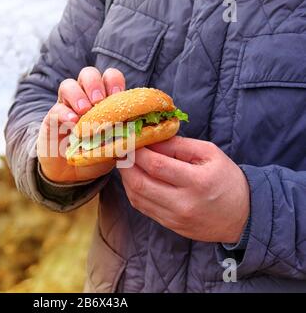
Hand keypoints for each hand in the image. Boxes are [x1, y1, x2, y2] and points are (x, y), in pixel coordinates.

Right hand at [37, 67, 125, 182]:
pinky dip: (65, 113)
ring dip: (78, 95)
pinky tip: (73, 122)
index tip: (118, 95)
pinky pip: (56, 108)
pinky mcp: (52, 119)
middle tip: (99, 101)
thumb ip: (124, 138)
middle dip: (95, 84)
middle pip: (88, 74)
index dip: (114, 81)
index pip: (109, 77)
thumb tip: (139, 134)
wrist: (71, 174)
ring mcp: (66, 106)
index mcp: (103, 99)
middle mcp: (84, 97)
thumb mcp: (114, 147)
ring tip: (85, 111)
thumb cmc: (96, 155)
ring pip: (68, 85)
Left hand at [119, 136, 249, 242]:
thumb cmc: (227, 179)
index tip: (130, 139)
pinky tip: (134, 178)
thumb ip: (178, 145)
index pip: (156, 165)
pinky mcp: (170, 225)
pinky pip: (142, 207)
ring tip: (127, 162)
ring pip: (136, 197)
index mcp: (197, 181)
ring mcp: (175, 218)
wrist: (243, 216)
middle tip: (122, 150)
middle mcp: (183, 203)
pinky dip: (133, 191)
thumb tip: (150, 140)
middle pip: (140, 183)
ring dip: (126, 178)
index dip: (138, 151)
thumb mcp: (210, 154)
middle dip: (126, 164)